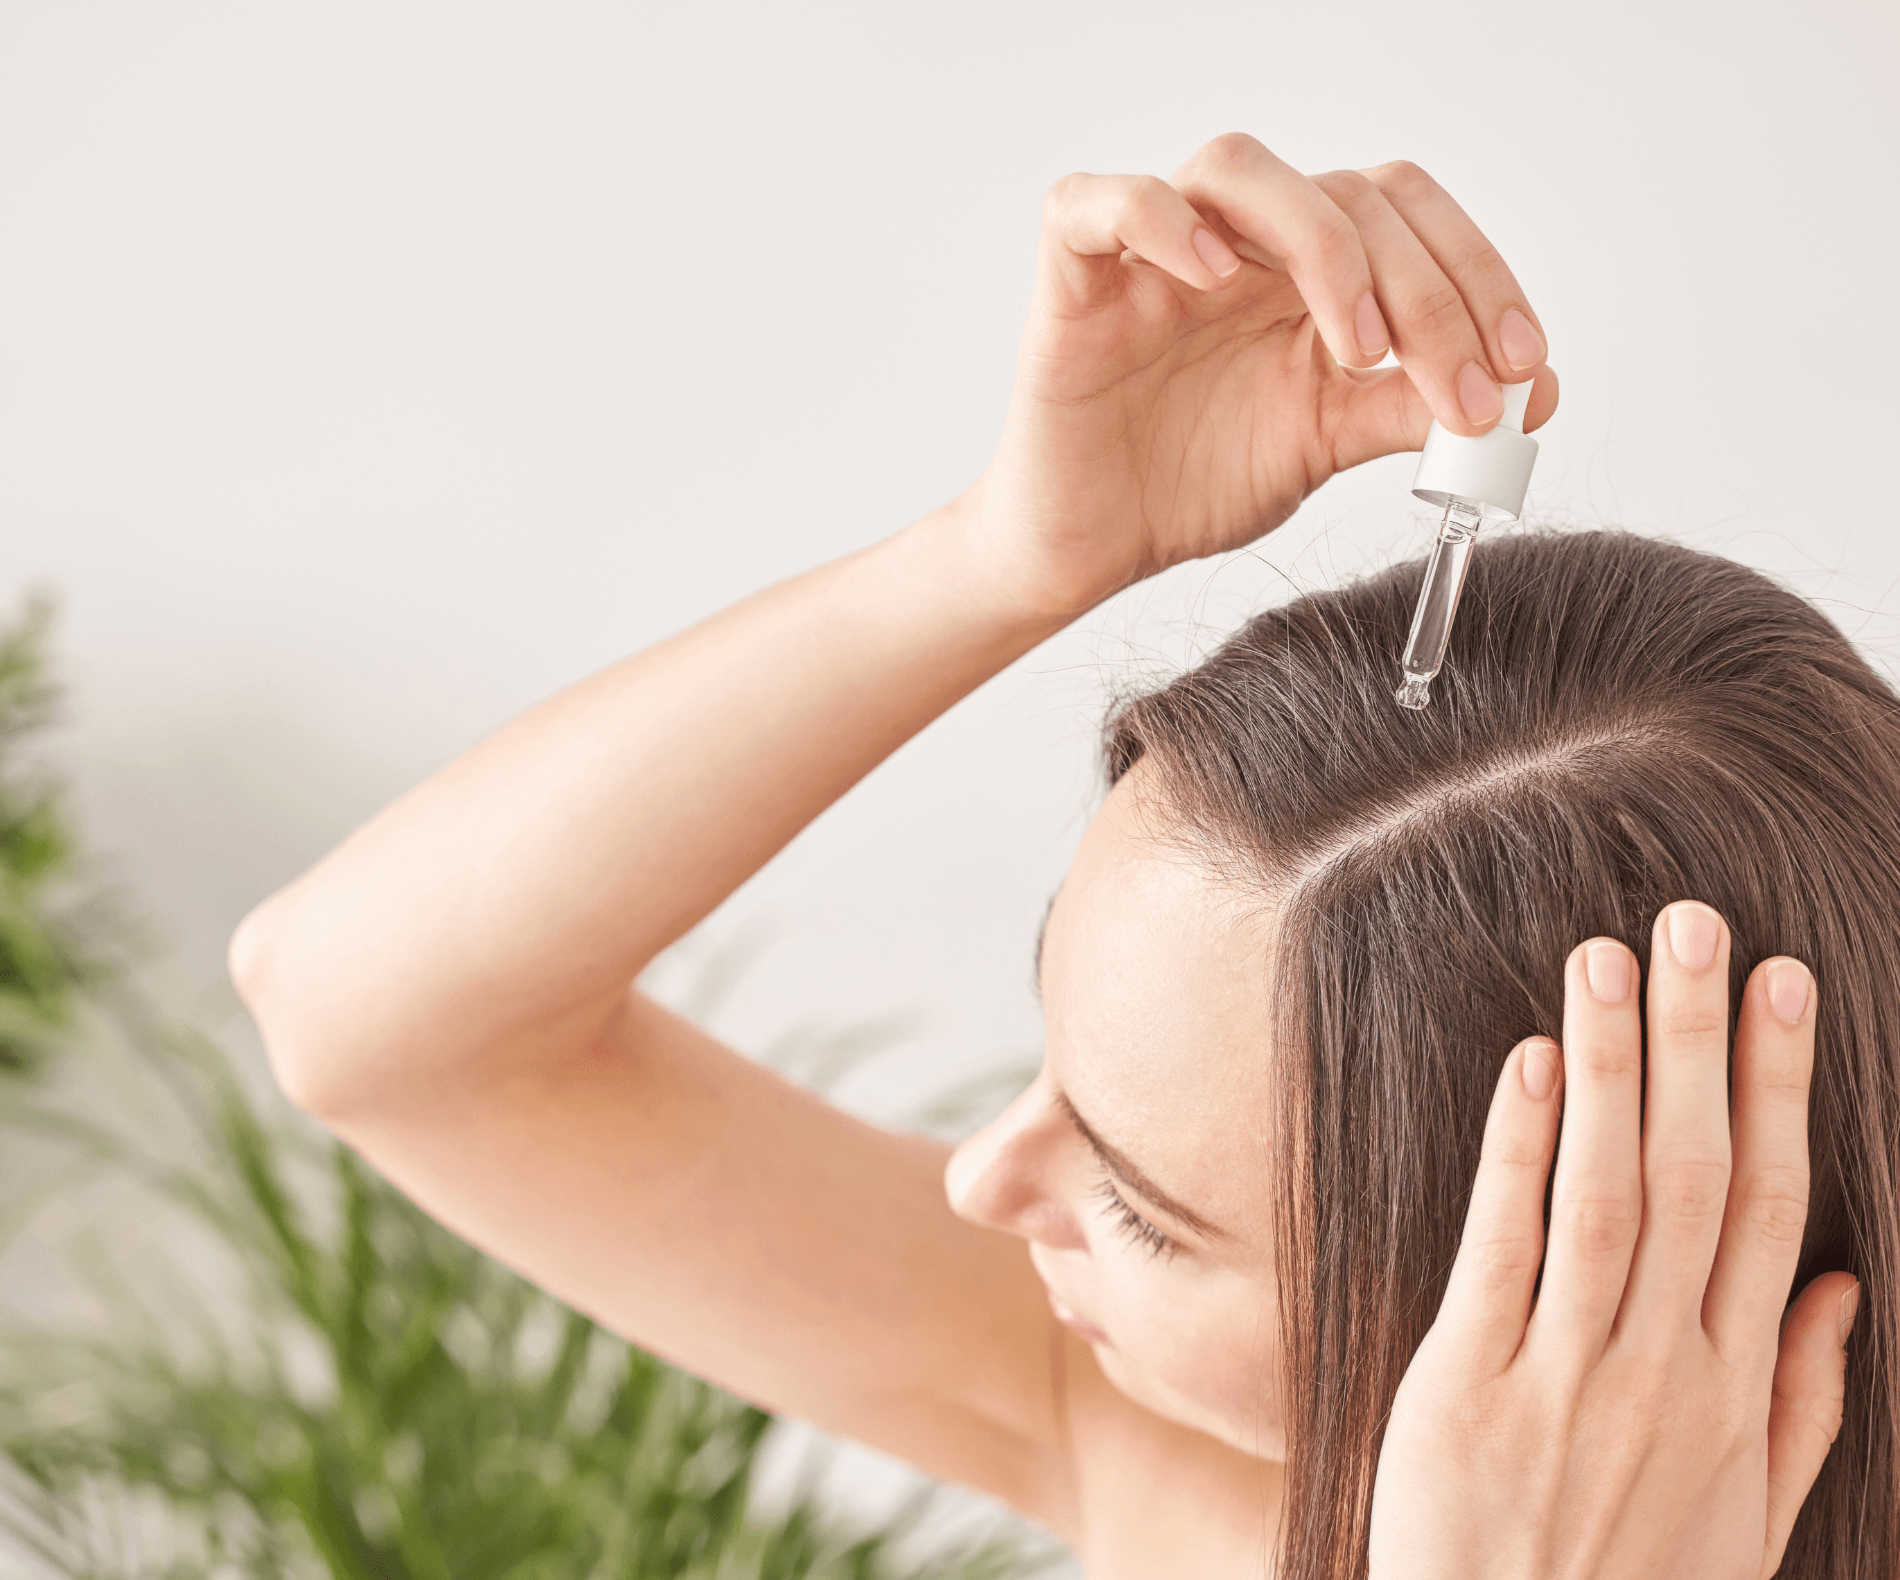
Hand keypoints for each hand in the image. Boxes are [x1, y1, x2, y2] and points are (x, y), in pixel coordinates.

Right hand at [962, 132, 1558, 622]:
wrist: (1093, 548)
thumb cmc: (1194, 483)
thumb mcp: (1327, 443)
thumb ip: (1411, 407)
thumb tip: (1533, 395)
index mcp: (1306, 271)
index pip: (1409, 217)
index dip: (1478, 277)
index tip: (1523, 371)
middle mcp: (1241, 243)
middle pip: (1347, 193)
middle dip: (1426, 291)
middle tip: (1461, 391)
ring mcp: (1156, 253)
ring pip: (1240, 166)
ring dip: (1321, 242)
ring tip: (1353, 344)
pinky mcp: (1076, 276)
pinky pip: (1103, 204)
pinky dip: (1161, 222)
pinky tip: (1214, 280)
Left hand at [1368, 901, 1855, 1577]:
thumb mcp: (1749, 1518)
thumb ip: (1803, 1401)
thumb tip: (1849, 1287)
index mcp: (1733, 1392)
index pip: (1770, 1208)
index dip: (1779, 1090)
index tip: (1784, 987)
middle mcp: (1662, 1370)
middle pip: (1695, 1177)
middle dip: (1700, 1043)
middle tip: (1695, 922)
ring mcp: (1565, 1374)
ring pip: (1608, 1196)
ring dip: (1614, 1070)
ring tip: (1610, 958)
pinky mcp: (1467, 1383)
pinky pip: (1503, 1250)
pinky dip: (1519, 1153)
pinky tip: (1532, 1067)